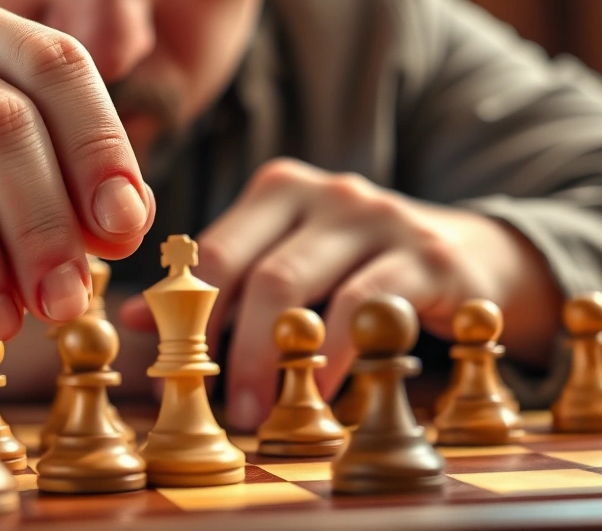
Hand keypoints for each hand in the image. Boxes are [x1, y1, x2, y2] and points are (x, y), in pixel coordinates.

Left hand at [121, 158, 560, 430]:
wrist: (468, 254)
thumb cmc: (355, 267)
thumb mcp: (285, 264)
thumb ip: (218, 288)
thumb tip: (133, 315)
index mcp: (278, 189)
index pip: (215, 253)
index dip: (188, 318)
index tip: (172, 374)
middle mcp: (326, 191)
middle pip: (255, 271)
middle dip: (228, 348)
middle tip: (219, 407)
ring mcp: (379, 215)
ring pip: (303, 286)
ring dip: (273, 360)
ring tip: (258, 412)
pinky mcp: (428, 252)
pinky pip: (366, 306)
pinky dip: (335, 356)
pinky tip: (323, 393)